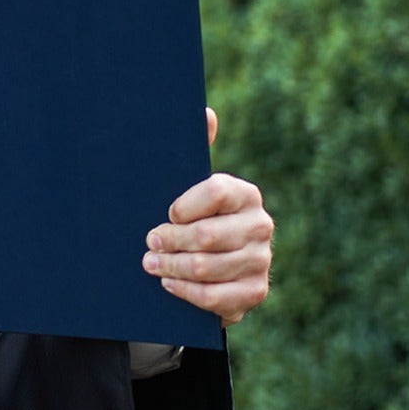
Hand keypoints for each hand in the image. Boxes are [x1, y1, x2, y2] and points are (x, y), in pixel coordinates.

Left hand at [142, 108, 272, 325]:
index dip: (184, 205)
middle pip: (207, 235)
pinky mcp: (254, 292)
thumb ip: (195, 150)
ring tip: (150, 264)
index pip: (215, 191)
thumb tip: (206, 112)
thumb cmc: (192, 218)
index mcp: (245, 194)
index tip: (165, 213)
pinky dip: (186, 292)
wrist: (210, 266)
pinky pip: (215, 297)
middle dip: (169, 241)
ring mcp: (261, 261)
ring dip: (171, 267)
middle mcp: (260, 225)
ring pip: (207, 267)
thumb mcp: (188, 186)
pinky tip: (169, 284)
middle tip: (148, 243)